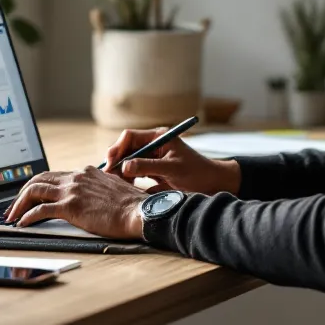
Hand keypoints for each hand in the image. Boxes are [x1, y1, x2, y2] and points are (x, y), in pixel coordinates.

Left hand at [3, 167, 145, 238]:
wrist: (139, 212)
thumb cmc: (131, 206)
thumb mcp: (112, 189)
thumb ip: (97, 189)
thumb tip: (90, 197)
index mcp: (85, 172)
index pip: (53, 175)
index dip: (37, 187)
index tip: (29, 198)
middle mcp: (76, 177)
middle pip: (38, 180)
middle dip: (21, 194)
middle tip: (13, 208)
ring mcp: (72, 190)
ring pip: (35, 191)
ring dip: (19, 204)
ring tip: (12, 217)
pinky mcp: (71, 206)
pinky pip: (41, 209)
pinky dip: (28, 216)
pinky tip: (23, 224)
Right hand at [104, 127, 240, 195]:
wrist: (214, 185)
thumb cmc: (197, 173)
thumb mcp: (172, 169)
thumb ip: (148, 166)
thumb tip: (125, 166)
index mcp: (158, 137)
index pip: (130, 137)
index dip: (117, 148)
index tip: (111, 162)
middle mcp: (154, 146)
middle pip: (126, 149)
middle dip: (116, 161)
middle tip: (109, 176)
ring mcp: (153, 159)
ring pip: (129, 162)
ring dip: (121, 171)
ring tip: (117, 183)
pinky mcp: (154, 172)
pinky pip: (135, 173)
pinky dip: (129, 180)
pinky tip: (126, 188)